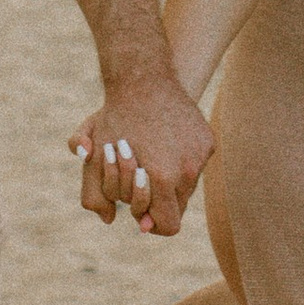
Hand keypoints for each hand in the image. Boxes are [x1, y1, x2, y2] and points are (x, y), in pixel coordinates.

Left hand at [65, 70, 214, 235]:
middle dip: (159, 200)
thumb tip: (113, 220)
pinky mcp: (208, 142)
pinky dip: (181, 161)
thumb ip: (98, 195)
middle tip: (142, 180)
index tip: (141, 213)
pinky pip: (196, 164)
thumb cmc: (115, 121)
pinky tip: (165, 142)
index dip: (152, 221)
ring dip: (171, 180)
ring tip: (153, 157)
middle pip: (179, 206)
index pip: (168, 224)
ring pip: (188, 185)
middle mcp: (187, 170)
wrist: (143, 80)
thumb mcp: (95, 159)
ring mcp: (200, 155)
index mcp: (161, 177)